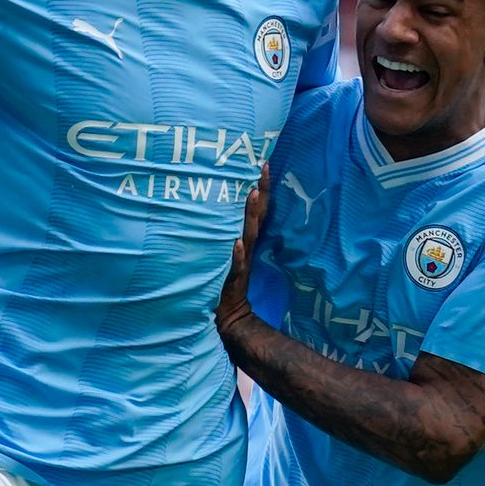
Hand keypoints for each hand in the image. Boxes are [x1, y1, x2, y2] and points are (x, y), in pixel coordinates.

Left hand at [216, 165, 270, 342]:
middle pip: (256, 216)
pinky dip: (237, 254)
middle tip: (263, 168)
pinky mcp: (232, 280)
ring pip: (247, 234)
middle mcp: (245, 248)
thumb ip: (228, 238)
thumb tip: (221, 213)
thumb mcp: (225, 256)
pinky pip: (236, 266)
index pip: (256, 211)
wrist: (228, 320)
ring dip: (250, 215)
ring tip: (253, 193)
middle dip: (261, 192)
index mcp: (245, 241)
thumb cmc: (223, 285)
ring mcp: (240, 263)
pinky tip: (237, 243)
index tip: (263, 165)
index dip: (261, 189)